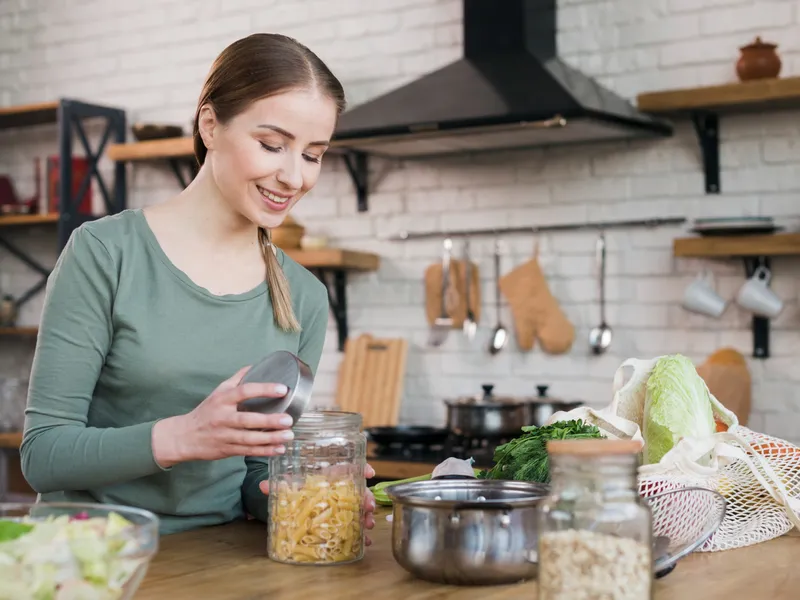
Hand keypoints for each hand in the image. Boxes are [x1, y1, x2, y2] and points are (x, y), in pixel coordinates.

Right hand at [152, 366, 293, 467]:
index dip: (263, 389)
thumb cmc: (206, 412)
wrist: (184, 436)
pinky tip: (279, 449)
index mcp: (222, 400)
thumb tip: (255, 365)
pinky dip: (264, 451)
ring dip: (270, 438)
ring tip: (288, 435)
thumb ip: (237, 379)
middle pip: (247, 420)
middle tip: (288, 419)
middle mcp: (223, 417)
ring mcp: (225, 435)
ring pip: (249, 439)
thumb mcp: (218, 392)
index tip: (282, 389)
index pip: (244, 391)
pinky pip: (248, 451)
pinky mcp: (227, 449)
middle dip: (269, 421)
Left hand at [258, 464, 377, 544]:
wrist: (294, 506)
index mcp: (331, 477)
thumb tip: (263, 485)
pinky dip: (362, 534)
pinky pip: (356, 526)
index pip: (350, 468)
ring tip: (367, 524)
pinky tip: (365, 541)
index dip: (361, 468)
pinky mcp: (343, 522)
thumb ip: (278, 486)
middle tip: (368, 506)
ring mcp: (345, 506)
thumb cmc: (298, 492)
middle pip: (360, 490)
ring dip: (367, 516)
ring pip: (362, 508)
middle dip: (367, 497)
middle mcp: (341, 490)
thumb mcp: (289, 488)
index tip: (369, 472)